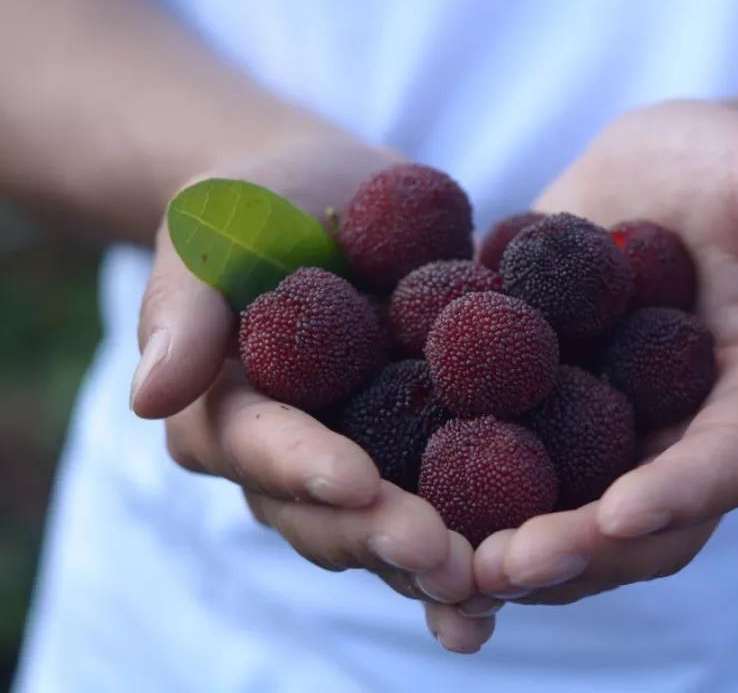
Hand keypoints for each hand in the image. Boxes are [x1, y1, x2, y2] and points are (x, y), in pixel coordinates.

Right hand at [130, 135, 497, 651]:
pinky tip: (544, 563)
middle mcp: (297, 466)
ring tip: (496, 585)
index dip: (308, 470)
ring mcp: (368, 465)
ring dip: (444, 565)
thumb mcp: (210, 237)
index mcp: (231, 420)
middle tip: (445, 560)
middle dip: (387, 539)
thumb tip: (148, 396)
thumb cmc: (255, 207)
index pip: (265, 451)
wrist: (328, 197)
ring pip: (397, 532)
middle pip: (335, 518)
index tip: (359, 482)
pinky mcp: (429, 451)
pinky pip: (461, 500)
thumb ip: (184, 312)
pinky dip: (495, 536)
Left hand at [474, 101, 737, 603]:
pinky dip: (469, 507)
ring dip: (516, 553)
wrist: (656, 172)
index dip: (681, 494)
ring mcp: (620, 441)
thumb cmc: (730, 166)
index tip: (616, 517)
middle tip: (503, 568)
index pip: (733, 461)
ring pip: (577, 523)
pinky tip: (407, 518)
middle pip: (649, 526)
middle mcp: (692, 440)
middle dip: (581, 552)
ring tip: (444, 569)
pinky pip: (517, 478)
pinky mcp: (556, 424)